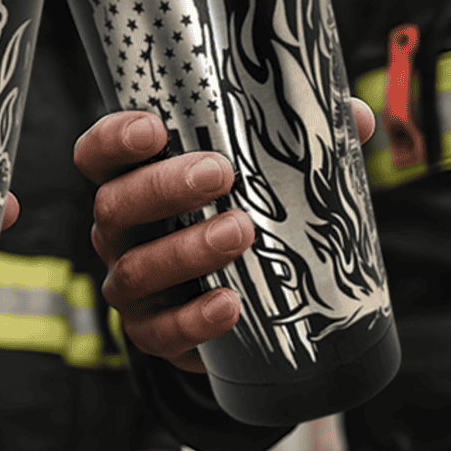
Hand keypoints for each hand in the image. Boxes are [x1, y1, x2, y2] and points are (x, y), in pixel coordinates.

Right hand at [74, 101, 374, 372]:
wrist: (235, 308)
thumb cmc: (235, 221)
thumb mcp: (257, 178)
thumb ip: (295, 142)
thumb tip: (352, 117)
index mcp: (130, 183)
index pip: (98, 154)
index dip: (114, 139)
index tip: (154, 128)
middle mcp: (118, 233)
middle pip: (113, 205)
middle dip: (162, 187)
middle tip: (220, 173)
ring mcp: (129, 284)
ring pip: (135, 269)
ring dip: (186, 249)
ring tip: (241, 232)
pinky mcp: (151, 333)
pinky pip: (160, 330)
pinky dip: (194, 318)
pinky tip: (230, 303)